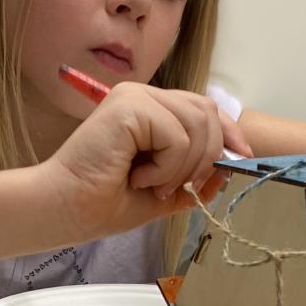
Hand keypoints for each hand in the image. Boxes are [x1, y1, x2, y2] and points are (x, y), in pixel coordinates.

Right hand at [41, 83, 252, 243]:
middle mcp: (141, 95)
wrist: (64, 210)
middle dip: (209, 156)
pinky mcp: (129, 106)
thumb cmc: (99, 203)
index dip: (228, 132)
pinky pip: (178, 136)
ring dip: (183, 167)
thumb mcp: (162, 192)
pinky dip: (167, 167)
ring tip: (151, 184)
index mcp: (147, 109)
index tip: (241, 160)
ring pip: (197, 125)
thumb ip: (194, 179)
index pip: (204, 108)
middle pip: (207, 111)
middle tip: (181, 187)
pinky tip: (138, 177)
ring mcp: (134, 97)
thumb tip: (229, 169)